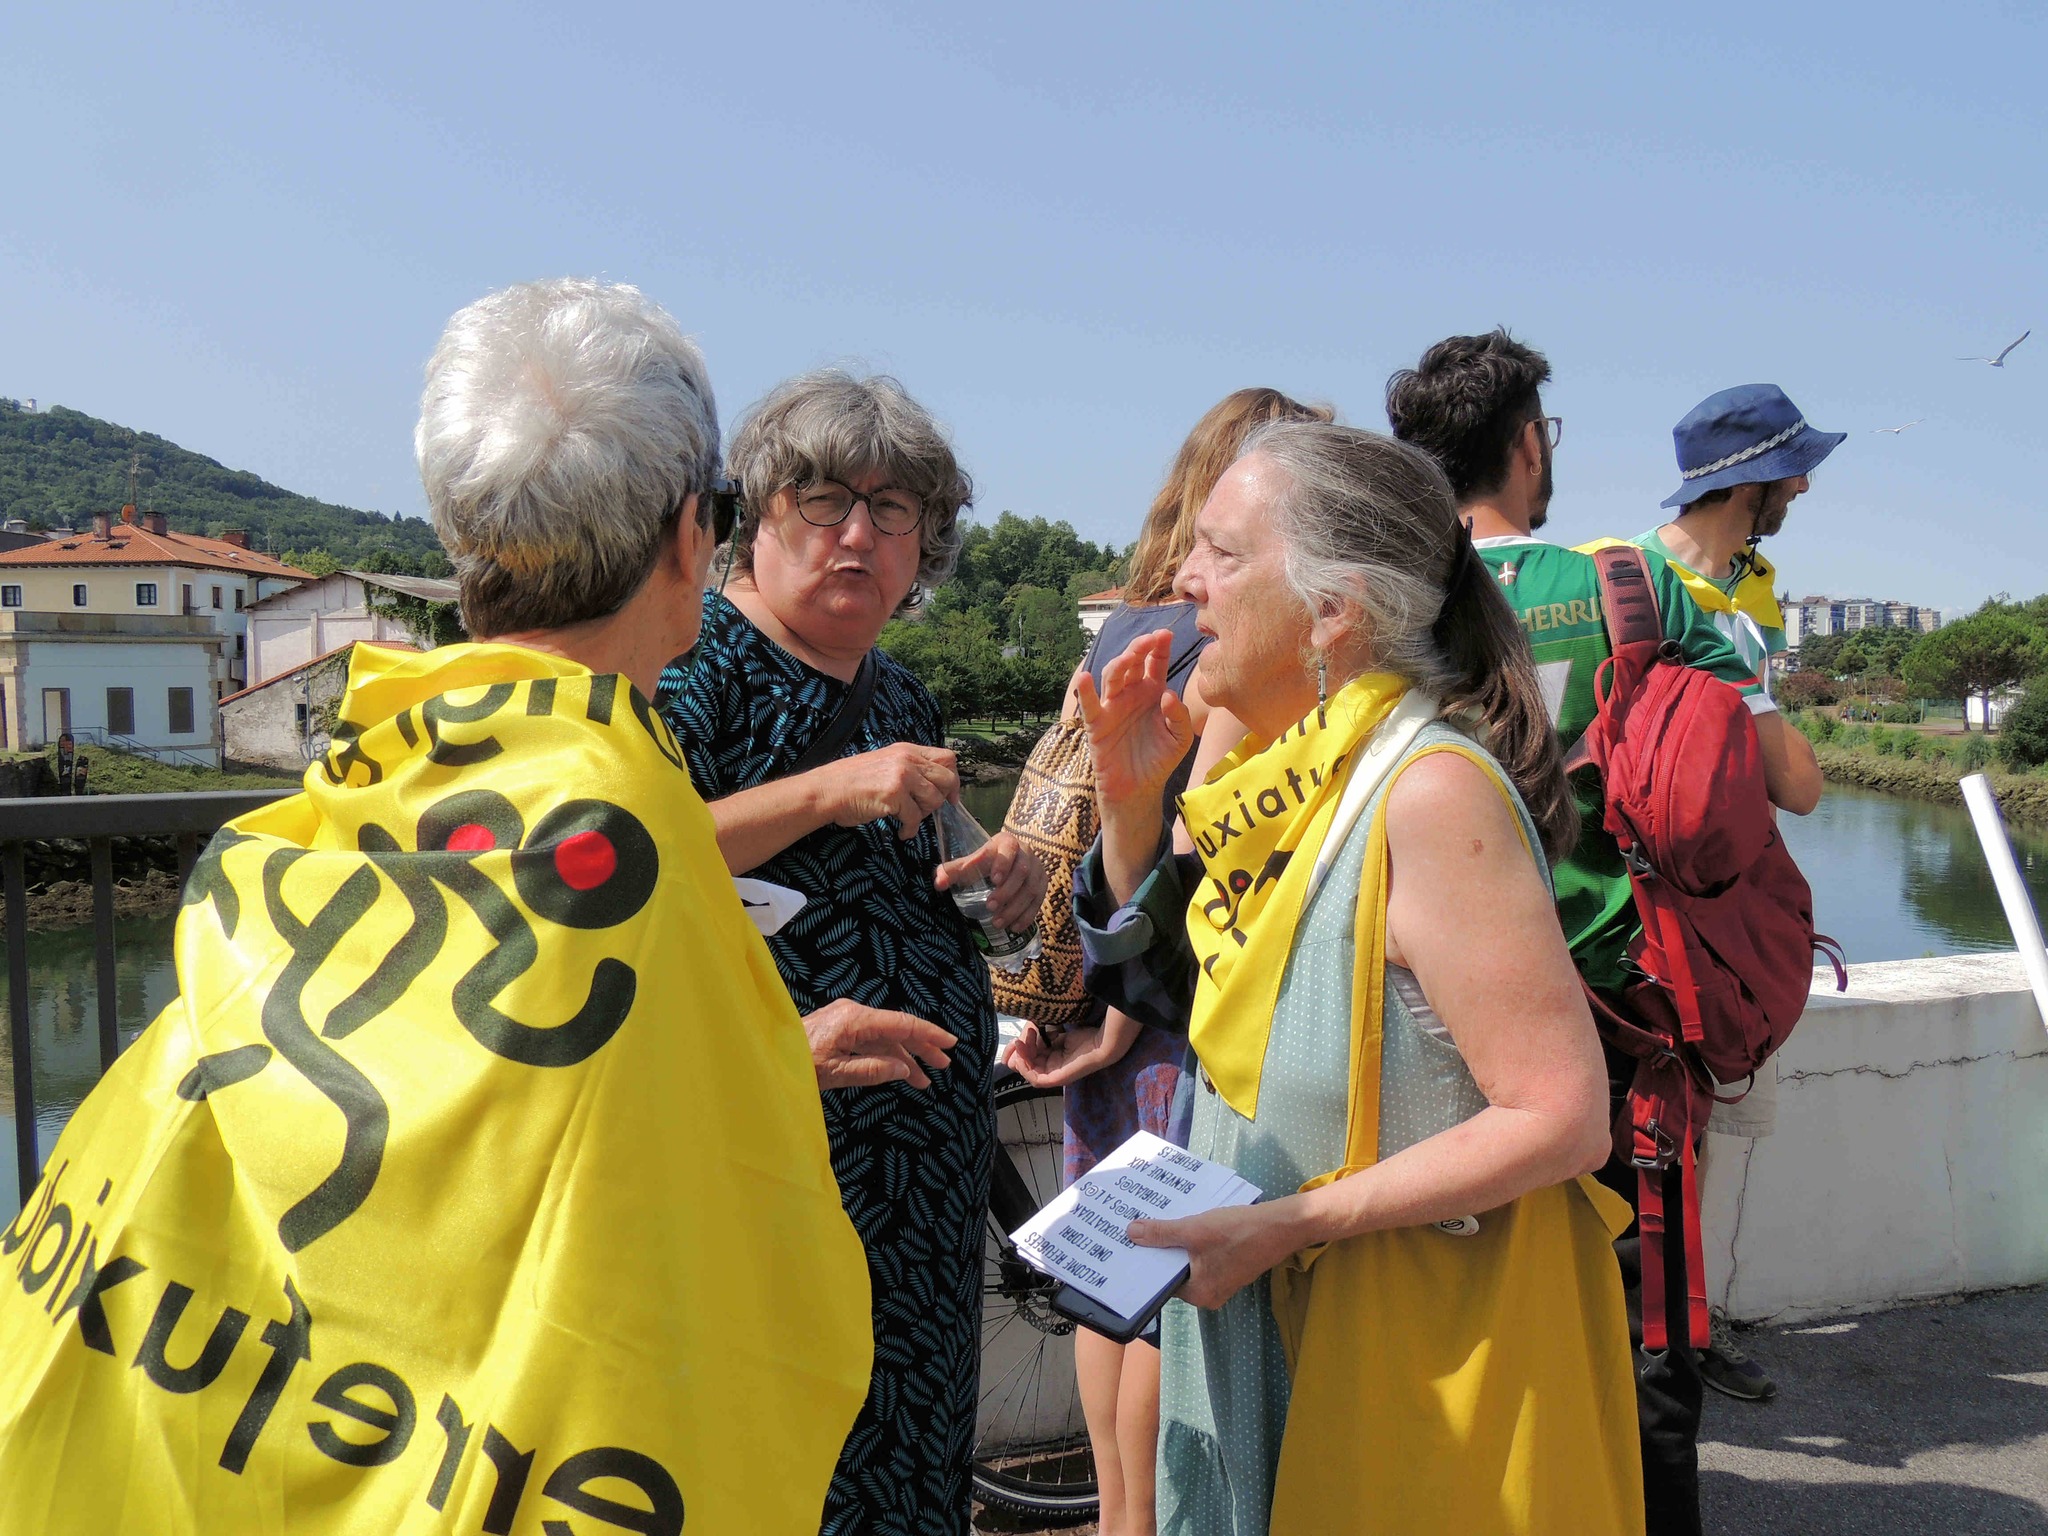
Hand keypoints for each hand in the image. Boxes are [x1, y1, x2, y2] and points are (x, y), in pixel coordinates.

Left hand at [802, 999, 955, 1090]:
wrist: (764, 1056)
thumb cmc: (793, 1064)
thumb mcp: (834, 1073)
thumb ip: (872, 1071)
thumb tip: (903, 1069)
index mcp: (853, 1019)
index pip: (900, 1024)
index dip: (928, 1033)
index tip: (949, 1043)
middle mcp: (852, 1014)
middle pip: (896, 1029)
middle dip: (921, 1047)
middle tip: (942, 1065)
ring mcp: (845, 1020)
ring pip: (884, 1038)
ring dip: (903, 1058)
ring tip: (922, 1080)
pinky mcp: (838, 1029)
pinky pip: (870, 1041)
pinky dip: (885, 1057)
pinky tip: (896, 1072)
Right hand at [812, 743, 958, 840]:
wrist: (827, 790)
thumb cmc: (851, 781)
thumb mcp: (884, 763)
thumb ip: (909, 767)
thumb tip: (932, 784)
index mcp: (907, 750)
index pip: (947, 757)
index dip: (952, 779)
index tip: (949, 796)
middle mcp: (907, 759)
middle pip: (947, 778)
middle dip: (943, 799)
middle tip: (927, 810)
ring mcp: (902, 776)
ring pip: (934, 800)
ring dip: (924, 815)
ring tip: (908, 819)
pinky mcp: (894, 795)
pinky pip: (915, 818)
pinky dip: (910, 830)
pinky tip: (901, 832)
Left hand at [936, 829, 1045, 932]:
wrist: (1010, 860)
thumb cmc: (987, 861)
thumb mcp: (971, 862)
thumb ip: (953, 871)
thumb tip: (938, 884)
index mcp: (1007, 843)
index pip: (1008, 849)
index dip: (1003, 864)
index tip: (993, 880)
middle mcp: (1026, 853)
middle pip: (1022, 872)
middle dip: (1007, 891)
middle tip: (990, 907)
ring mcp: (1037, 869)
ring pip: (1032, 889)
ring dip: (1015, 908)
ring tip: (998, 923)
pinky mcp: (1043, 885)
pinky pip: (1039, 901)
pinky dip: (1027, 916)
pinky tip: (1014, 927)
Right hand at [1002, 1011, 1140, 1086]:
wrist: (1101, 1041)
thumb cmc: (1084, 1035)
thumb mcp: (1054, 1032)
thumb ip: (1038, 1036)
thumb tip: (1019, 1041)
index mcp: (1051, 1059)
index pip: (1027, 1059)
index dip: (1017, 1050)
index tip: (1014, 1039)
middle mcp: (1050, 1070)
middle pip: (1024, 1066)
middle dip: (1016, 1052)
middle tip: (1015, 1041)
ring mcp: (1053, 1076)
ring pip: (1028, 1071)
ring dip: (1021, 1056)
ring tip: (1023, 1040)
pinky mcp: (1056, 1080)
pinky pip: (1035, 1079)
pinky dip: (1026, 1067)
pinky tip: (1024, 1052)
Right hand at [1077, 631, 1193, 809]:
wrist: (1139, 789)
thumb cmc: (1160, 760)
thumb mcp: (1179, 739)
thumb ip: (1179, 716)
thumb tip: (1167, 694)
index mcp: (1153, 692)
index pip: (1156, 663)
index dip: (1159, 647)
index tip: (1165, 634)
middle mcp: (1132, 694)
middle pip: (1132, 664)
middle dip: (1139, 649)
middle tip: (1148, 640)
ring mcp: (1113, 706)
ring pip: (1112, 678)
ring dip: (1118, 665)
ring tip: (1128, 658)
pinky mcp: (1097, 724)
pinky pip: (1089, 705)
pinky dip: (1085, 691)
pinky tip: (1084, 678)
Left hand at [1126, 1200, 1301, 1309]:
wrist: (1283, 1226)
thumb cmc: (1238, 1232)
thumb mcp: (1194, 1230)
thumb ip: (1162, 1234)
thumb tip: (1131, 1233)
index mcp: (1199, 1294)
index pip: (1162, 1282)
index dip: (1147, 1261)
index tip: (1131, 1244)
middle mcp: (1210, 1295)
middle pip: (1176, 1272)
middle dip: (1161, 1250)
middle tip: (1139, 1229)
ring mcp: (1223, 1282)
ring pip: (1190, 1263)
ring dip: (1178, 1244)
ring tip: (1157, 1222)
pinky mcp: (1232, 1267)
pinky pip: (1204, 1257)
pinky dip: (1195, 1243)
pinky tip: (1185, 1223)